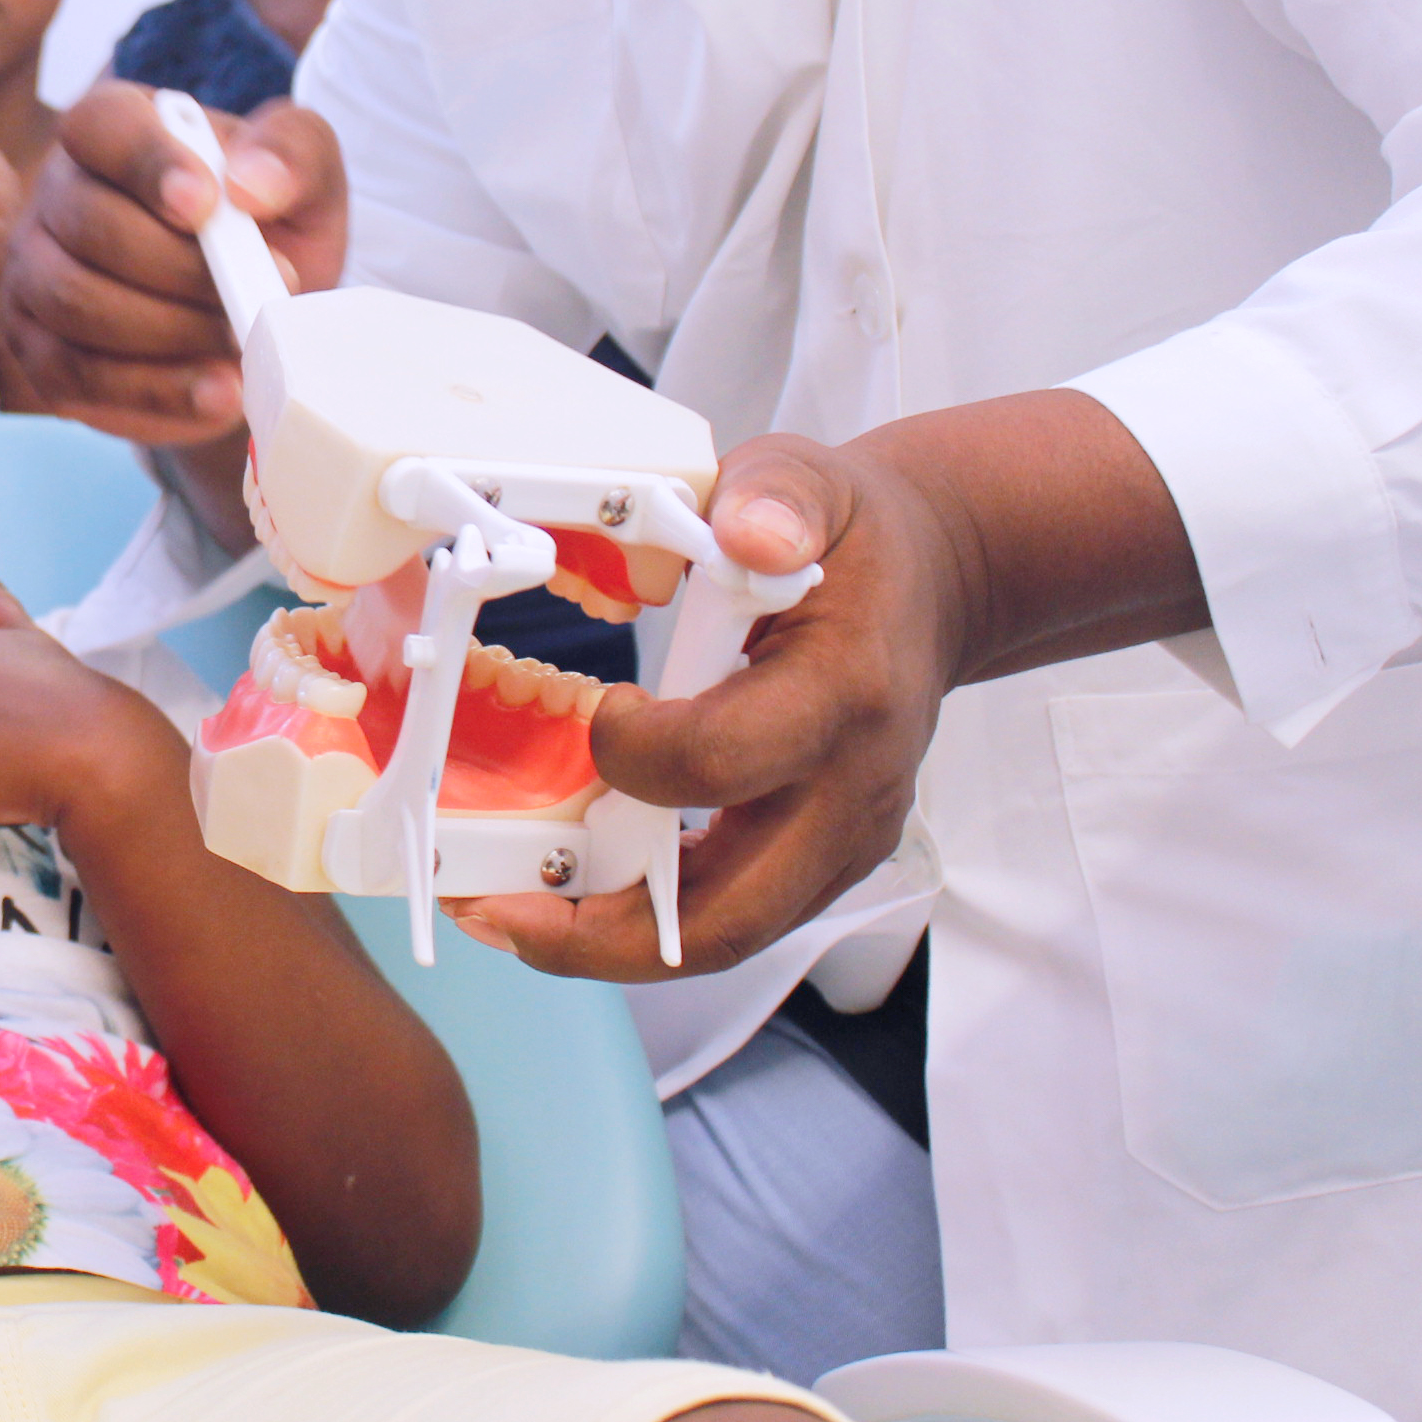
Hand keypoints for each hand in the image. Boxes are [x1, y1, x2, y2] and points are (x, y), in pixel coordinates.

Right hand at [0, 80, 347, 441]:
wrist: (255, 308)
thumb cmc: (272, 224)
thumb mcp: (306, 174)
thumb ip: (291, 154)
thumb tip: (251, 183)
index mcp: (111, 127)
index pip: (102, 126)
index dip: (147, 164)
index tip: (205, 206)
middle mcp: (57, 192)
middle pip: (90, 226)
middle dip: (180, 269)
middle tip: (258, 294)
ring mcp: (32, 272)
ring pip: (76, 303)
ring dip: (170, 332)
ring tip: (242, 346)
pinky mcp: (37, 348)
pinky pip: (74, 374)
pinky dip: (153, 389)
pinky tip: (216, 391)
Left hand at [457, 391, 1202, 979]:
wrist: (933, 581)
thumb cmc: (854, 536)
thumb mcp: (813, 482)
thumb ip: (777, 498)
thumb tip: (749, 532)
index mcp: (844, 696)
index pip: (723, 763)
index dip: (636, 752)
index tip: (599, 708)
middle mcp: (853, 793)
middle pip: (728, 918)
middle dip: (597, 933)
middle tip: (488, 913)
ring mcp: (843, 842)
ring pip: (723, 936)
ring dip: (605, 940)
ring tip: (502, 914)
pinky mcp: (821, 860)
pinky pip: (727, 913)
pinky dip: (642, 915)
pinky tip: (565, 890)